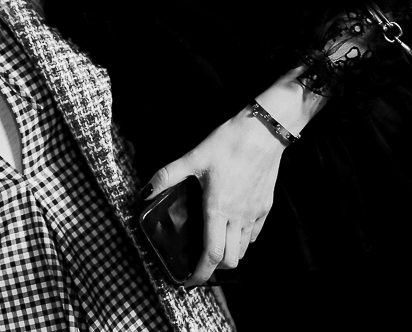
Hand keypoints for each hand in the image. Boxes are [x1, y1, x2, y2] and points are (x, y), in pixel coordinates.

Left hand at [142, 107, 287, 284]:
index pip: (212, 254)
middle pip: (230, 260)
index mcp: (218, 209)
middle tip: (198, 261)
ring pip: (243, 249)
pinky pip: (254, 234)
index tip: (189, 280)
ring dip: (228, 254)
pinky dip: (242, 240)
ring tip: (213, 245)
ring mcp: (254, 214)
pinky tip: (230, 227)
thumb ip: (168, 176)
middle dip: (213, 267)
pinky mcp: (265, 206)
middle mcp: (238, 217)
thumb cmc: (228, 143)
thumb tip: (146, 192)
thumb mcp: (193, 157)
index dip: (200, 273)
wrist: (264, 131)